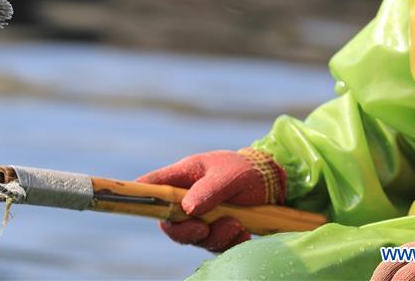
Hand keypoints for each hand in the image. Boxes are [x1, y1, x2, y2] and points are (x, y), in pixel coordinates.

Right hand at [136, 149, 285, 252]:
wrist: (274, 183)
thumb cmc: (247, 170)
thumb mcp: (230, 175)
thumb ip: (208, 190)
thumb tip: (186, 208)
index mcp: (184, 176)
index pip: (153, 186)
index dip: (141, 196)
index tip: (140, 206)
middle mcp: (187, 198)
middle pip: (169, 222)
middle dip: (186, 231)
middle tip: (204, 229)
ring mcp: (200, 216)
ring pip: (193, 237)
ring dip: (214, 236)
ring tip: (237, 225)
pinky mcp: (215, 230)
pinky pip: (214, 245)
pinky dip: (228, 242)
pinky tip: (243, 232)